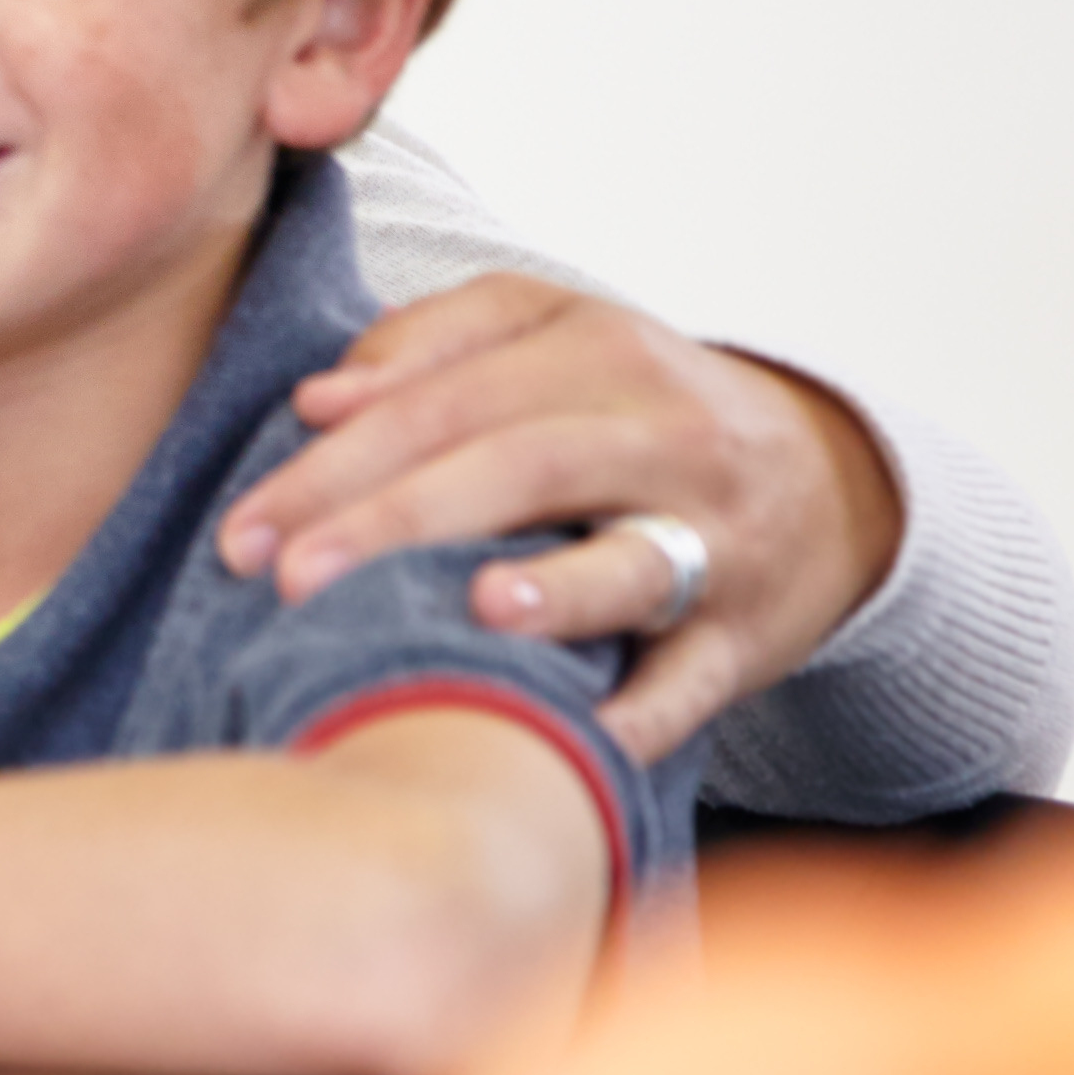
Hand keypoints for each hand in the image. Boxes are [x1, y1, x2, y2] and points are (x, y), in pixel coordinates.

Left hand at [214, 279, 905, 765]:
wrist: (830, 480)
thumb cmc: (635, 410)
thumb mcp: (552, 338)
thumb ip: (433, 344)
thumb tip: (321, 398)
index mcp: (601, 352)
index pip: (446, 402)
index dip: (338, 463)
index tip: (243, 531)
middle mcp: (665, 437)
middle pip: (521, 468)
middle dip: (396, 522)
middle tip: (288, 577)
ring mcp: (718, 539)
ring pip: (637, 561)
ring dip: (560, 590)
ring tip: (478, 607)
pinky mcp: (750, 635)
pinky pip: (698, 679)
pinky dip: (647, 712)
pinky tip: (586, 736)